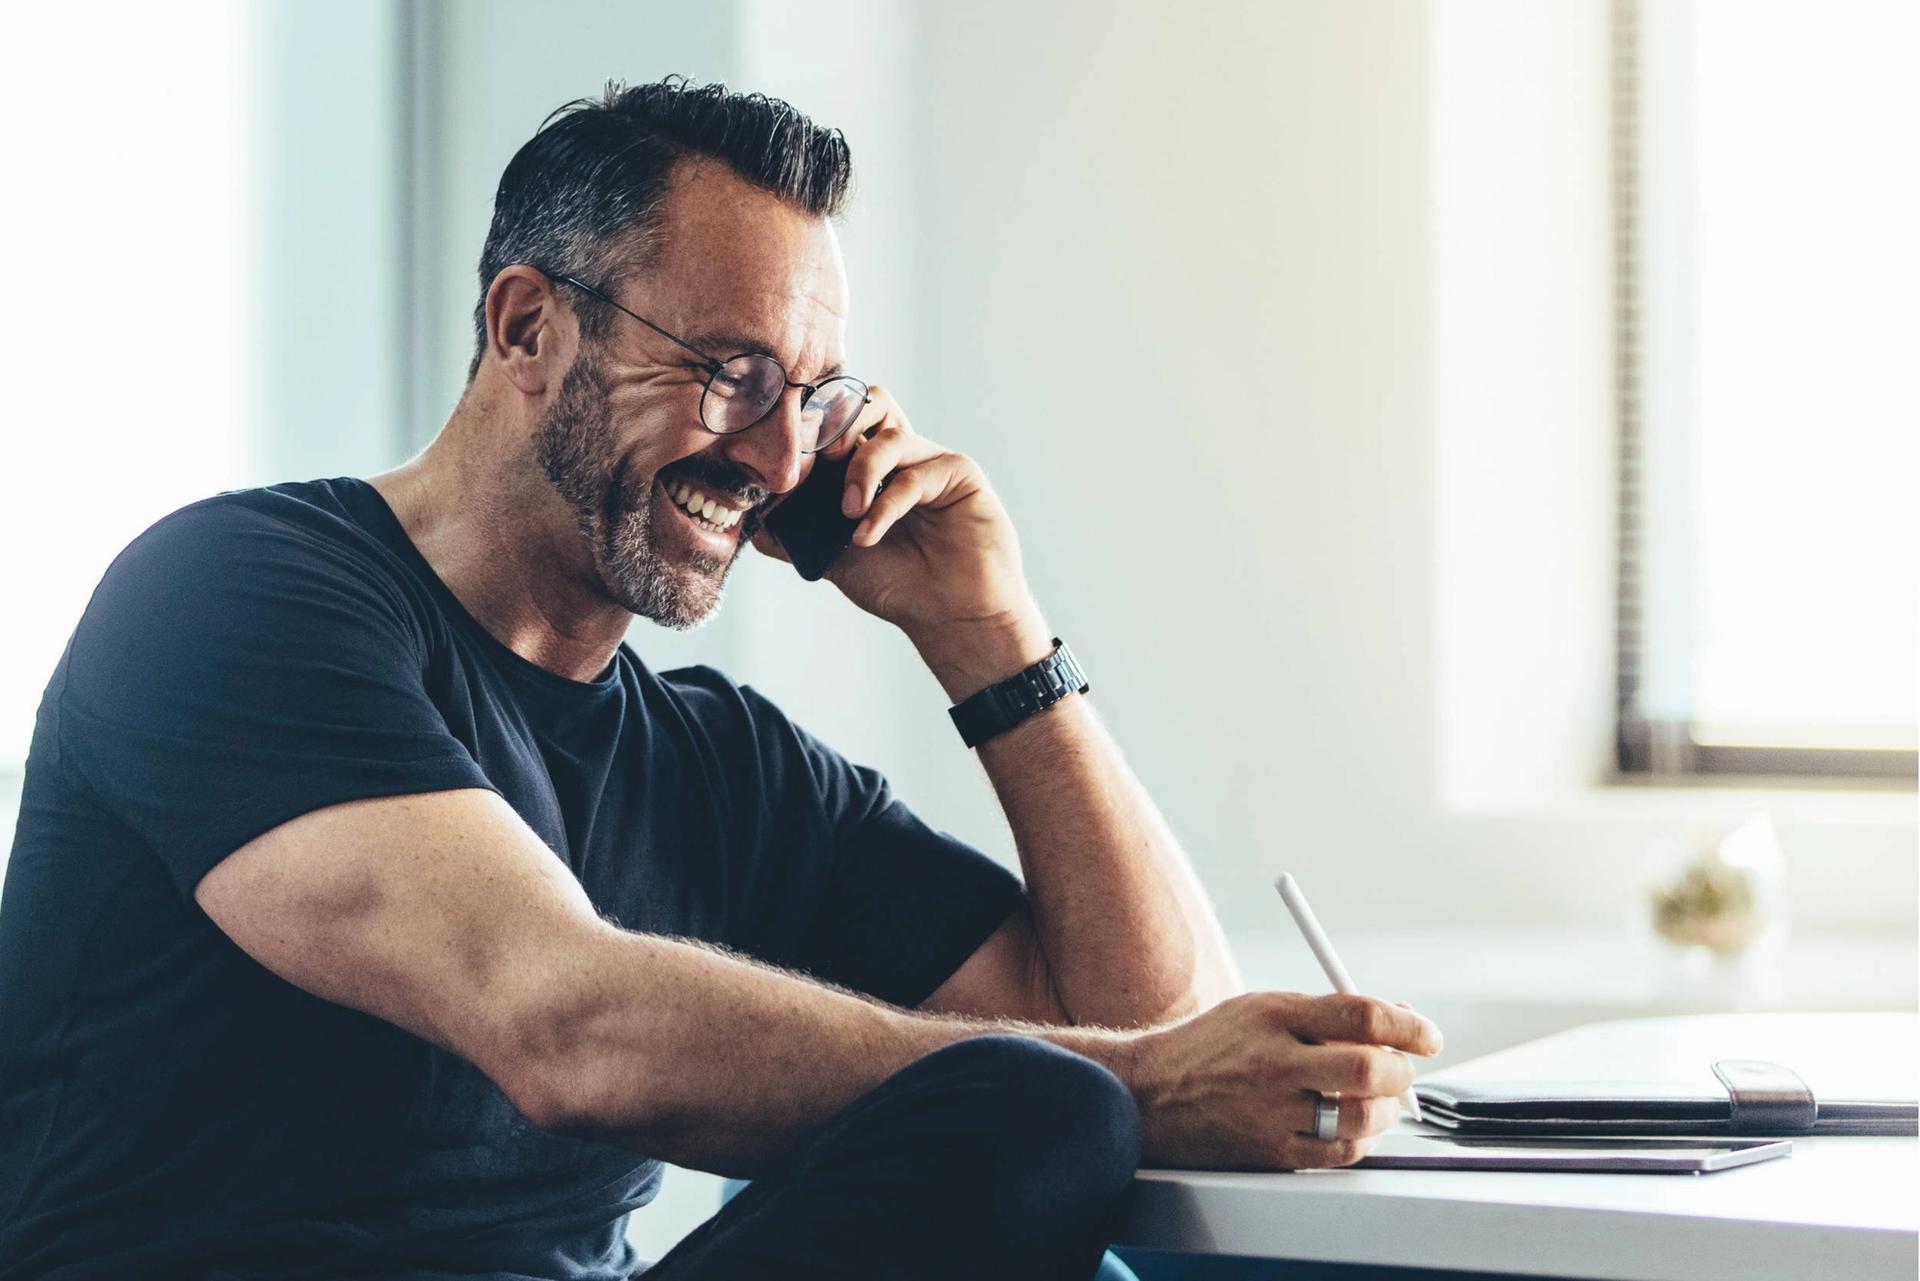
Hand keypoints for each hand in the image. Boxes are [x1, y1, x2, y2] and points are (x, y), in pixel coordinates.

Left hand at [751, 387, 1048, 687]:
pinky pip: (914, 473)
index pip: (840, 420)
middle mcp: (901, 455)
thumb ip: (793, 533)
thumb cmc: (899, 585)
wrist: (950, 617)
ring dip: (858, 470)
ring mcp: (930, 460)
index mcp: (871, 466)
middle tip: (818, 461)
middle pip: (868, 401)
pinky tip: (867, 535)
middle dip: (836, 424)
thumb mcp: (832, 557)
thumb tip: (748, 516)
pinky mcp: (958, 473)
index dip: (813, 427)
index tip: (787, 458)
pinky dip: (884, 504)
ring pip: (887, 433)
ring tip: (847, 512)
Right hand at [1124, 992, 1442, 1169]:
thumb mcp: (1261, 1009)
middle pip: (1367, 1066)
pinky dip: (1360, 1139)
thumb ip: (1324, 1014)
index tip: (1426, 1035)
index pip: (1359, 1013)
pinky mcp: (1272, 1151)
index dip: (1407, 1024)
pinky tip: (1354, 1125)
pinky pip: (1340, 1151)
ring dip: (1386, 1109)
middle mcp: (1273, 1062)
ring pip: (1361, 1116)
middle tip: (1402, 1069)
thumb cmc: (1211, 1047)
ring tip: (1379, 1100)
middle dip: (1400, 1070)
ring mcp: (1272, 1111)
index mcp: (1273, 1014)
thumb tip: (1396, 1017)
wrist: (1150, 1095)